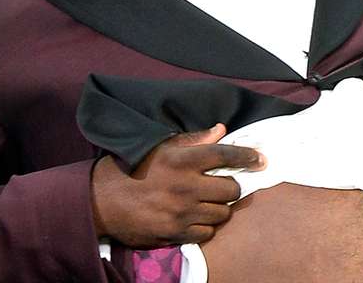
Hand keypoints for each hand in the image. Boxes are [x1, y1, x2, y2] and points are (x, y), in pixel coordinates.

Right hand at [90, 123, 264, 247]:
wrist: (102, 201)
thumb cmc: (131, 168)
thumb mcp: (160, 146)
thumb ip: (193, 140)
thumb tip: (221, 130)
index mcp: (182, 159)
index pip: (225, 155)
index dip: (247, 156)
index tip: (260, 159)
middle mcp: (185, 185)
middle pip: (231, 188)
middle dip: (232, 186)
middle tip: (223, 184)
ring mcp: (181, 212)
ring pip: (222, 212)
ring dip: (220, 206)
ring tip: (208, 201)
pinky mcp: (175, 232)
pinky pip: (207, 232)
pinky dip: (207, 226)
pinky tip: (197, 217)